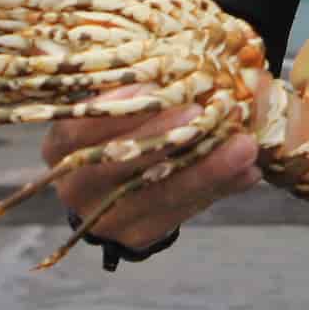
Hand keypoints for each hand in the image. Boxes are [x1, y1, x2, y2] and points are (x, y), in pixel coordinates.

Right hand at [43, 87, 260, 253]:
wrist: (113, 189)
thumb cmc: (118, 129)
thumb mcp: (115, 107)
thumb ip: (140, 93)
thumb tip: (183, 73)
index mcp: (60, 146)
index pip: (81, 130)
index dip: (119, 110)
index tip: (156, 88)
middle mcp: (76, 186)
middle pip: (120, 164)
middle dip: (165, 138)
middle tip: (206, 113)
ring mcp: (105, 218)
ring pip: (159, 193)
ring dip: (207, 168)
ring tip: (245, 146)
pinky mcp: (137, 236)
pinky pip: (182, 211)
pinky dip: (219, 188)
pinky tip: (248, 171)